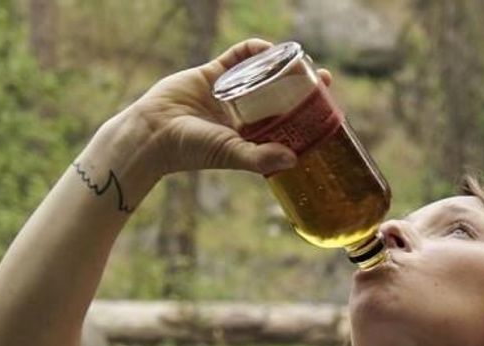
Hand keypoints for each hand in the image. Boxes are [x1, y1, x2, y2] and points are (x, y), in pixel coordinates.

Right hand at [123, 39, 331, 178]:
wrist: (155, 132)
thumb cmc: (193, 150)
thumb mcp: (232, 154)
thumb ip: (261, 158)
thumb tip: (295, 159)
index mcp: (253, 138)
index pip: (288, 125)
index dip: (308, 116)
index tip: (328, 107)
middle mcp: (244, 116)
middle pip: (281, 98)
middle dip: (302, 88)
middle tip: (324, 78)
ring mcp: (230, 95)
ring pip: (262, 76)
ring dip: (281, 67)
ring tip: (301, 60)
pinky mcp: (213, 74)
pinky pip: (237, 58)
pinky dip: (252, 51)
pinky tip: (268, 47)